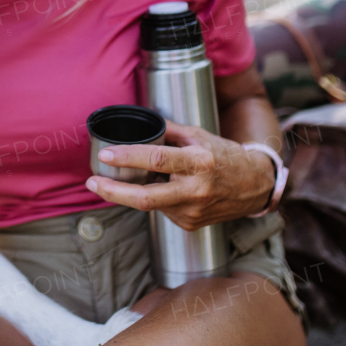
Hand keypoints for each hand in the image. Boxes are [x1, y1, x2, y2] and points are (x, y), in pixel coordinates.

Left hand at [84, 118, 275, 229]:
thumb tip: (139, 121)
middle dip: (112, 192)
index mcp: (199, 162)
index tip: (105, 155)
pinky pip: (162, 210)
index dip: (128, 158)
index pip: (157, 160)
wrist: (254, 186)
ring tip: (129, 178)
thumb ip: (168, 130)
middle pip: (145, 198)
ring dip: (132, 192)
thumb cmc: (225, 156)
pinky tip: (163, 188)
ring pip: (150, 203)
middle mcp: (196, 190)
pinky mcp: (190, 224)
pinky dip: (155, 198)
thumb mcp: (199, 135)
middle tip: (92, 183)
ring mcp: (193, 211)